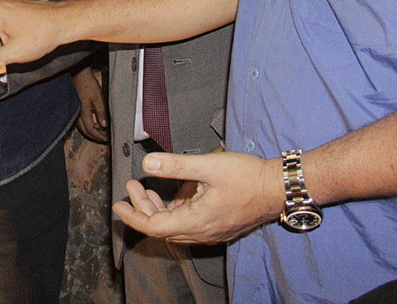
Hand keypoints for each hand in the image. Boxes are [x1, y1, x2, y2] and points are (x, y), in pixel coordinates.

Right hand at [72, 66, 107, 141]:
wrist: (80, 75)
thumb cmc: (88, 85)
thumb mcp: (98, 98)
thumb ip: (101, 112)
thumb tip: (104, 125)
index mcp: (83, 113)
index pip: (91, 130)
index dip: (99, 136)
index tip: (106, 139)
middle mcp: (77, 115)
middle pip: (86, 131)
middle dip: (95, 136)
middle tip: (104, 138)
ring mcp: (76, 111)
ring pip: (83, 127)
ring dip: (92, 131)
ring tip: (102, 131)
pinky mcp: (76, 108)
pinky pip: (82, 121)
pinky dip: (89, 124)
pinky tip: (95, 122)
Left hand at [112, 151, 283, 243]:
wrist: (278, 187)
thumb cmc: (249, 177)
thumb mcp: (208, 166)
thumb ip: (176, 166)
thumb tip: (148, 164)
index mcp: (197, 221)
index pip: (154, 227)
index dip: (133, 216)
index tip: (118, 205)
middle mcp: (203, 232)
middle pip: (162, 228)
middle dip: (142, 209)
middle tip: (132, 187)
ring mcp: (212, 231)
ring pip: (175, 228)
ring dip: (157, 211)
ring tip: (146, 189)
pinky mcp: (218, 226)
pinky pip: (188, 226)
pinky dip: (174, 213)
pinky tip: (172, 198)